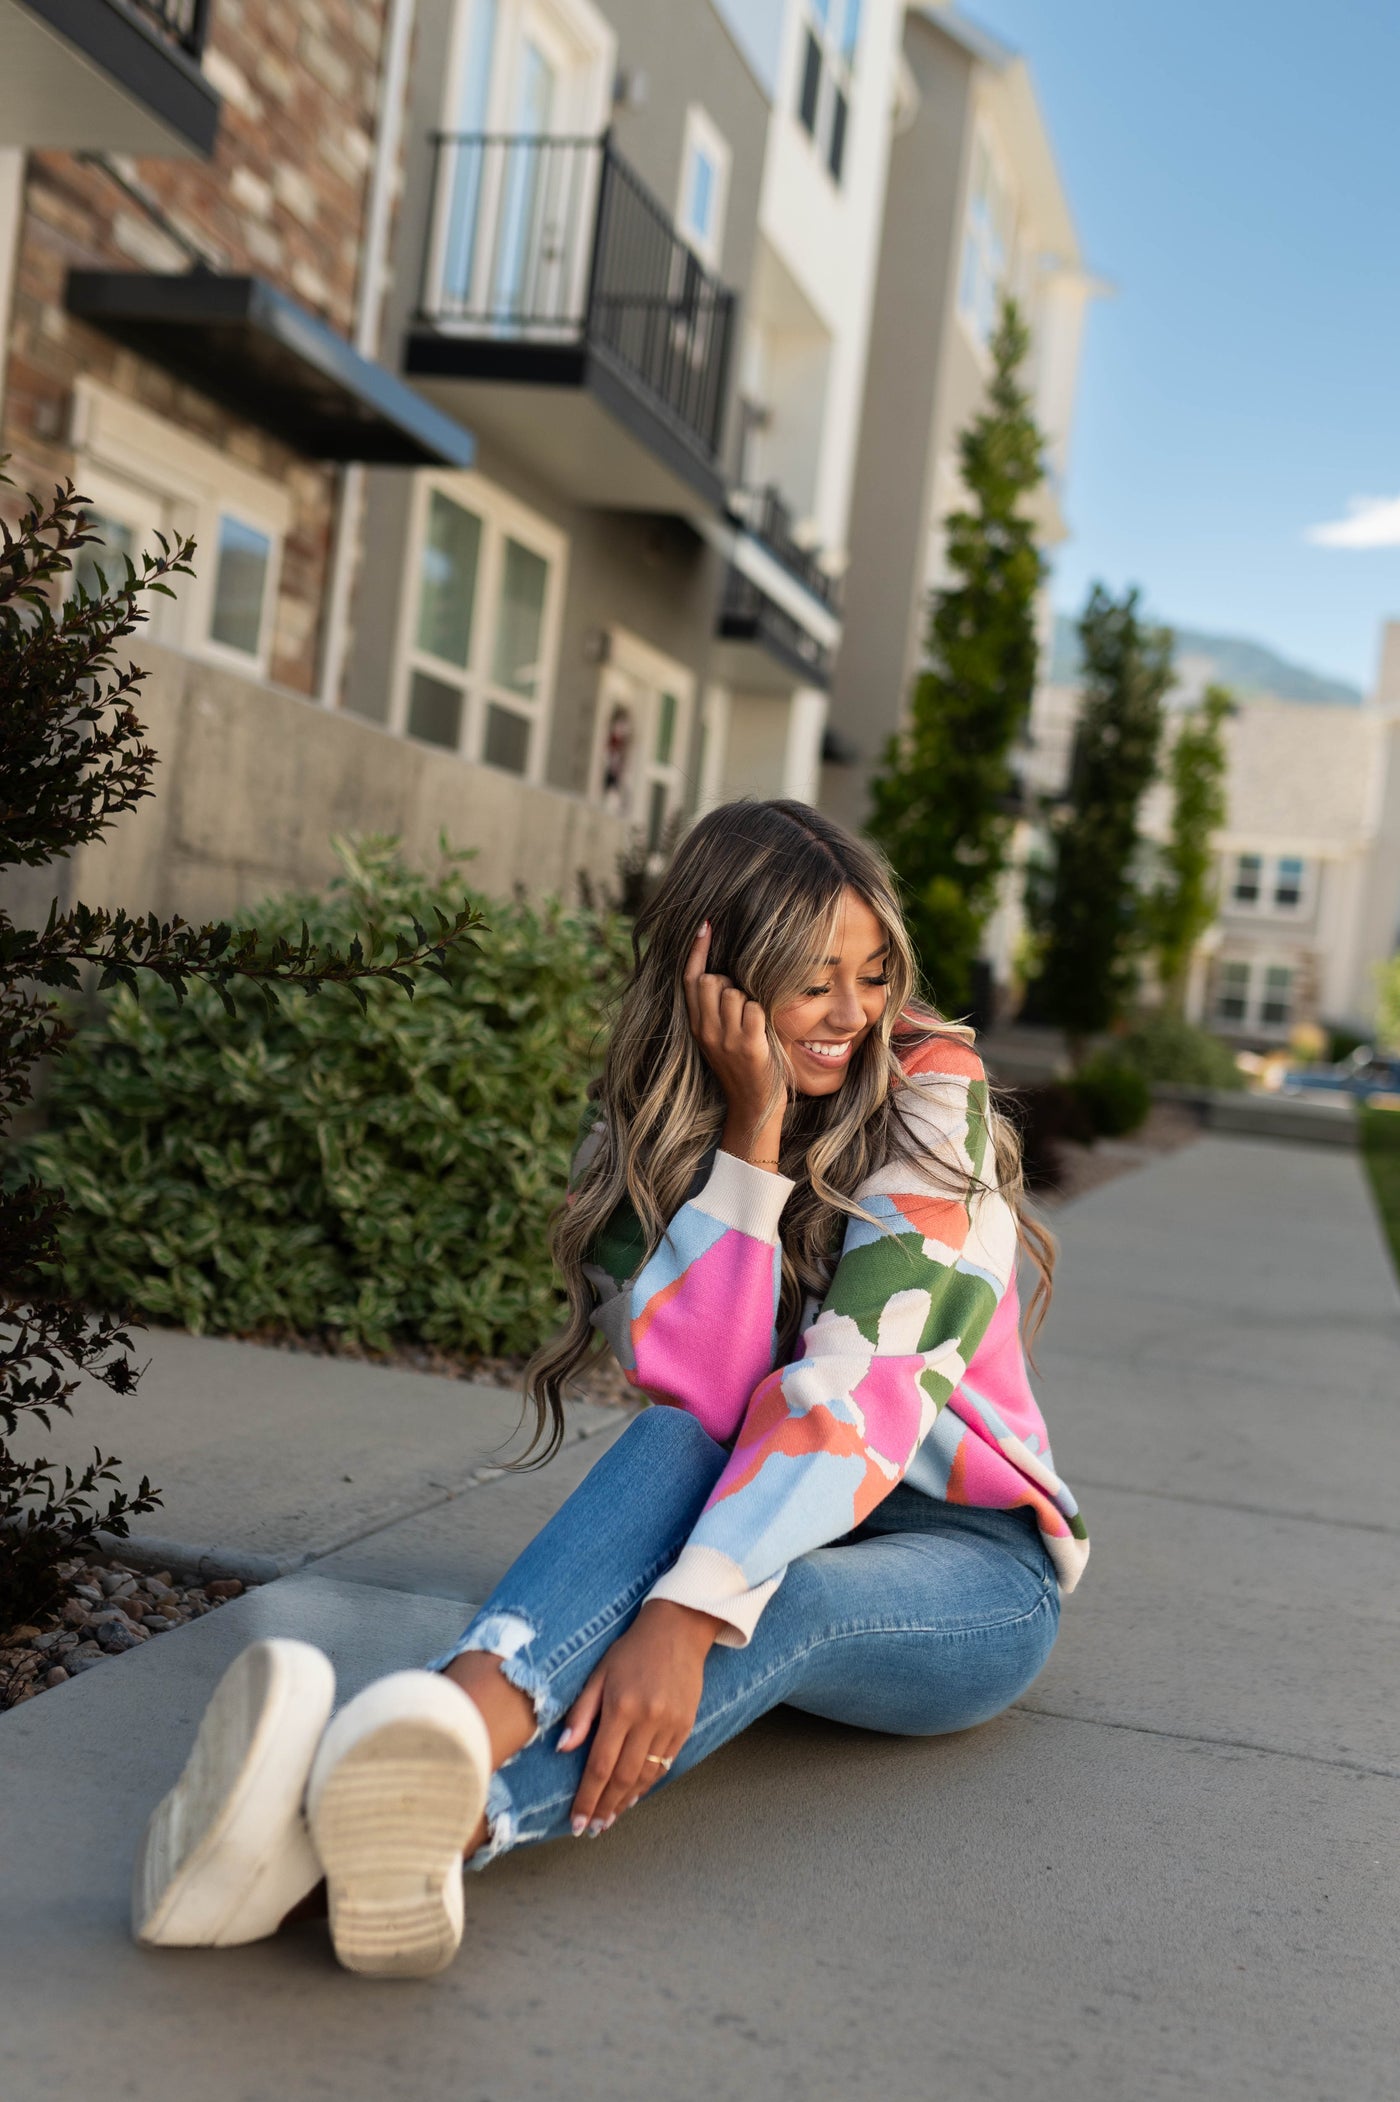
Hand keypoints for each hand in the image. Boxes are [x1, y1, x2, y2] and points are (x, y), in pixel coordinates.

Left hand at [558, 1599, 721, 1832]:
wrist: (678, 1628)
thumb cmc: (631, 1649)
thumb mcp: (599, 1673)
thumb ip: (581, 1712)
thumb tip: (563, 1749)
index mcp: (621, 1706)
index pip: (599, 1765)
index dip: (587, 1797)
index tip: (577, 1821)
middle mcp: (647, 1720)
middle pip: (622, 1777)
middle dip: (605, 1807)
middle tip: (591, 1828)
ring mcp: (670, 1724)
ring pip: (646, 1775)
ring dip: (626, 1800)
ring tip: (610, 1817)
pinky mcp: (685, 1725)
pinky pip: (664, 1764)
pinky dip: (647, 1783)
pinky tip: (634, 1793)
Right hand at [682, 921, 784, 1160]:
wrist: (752, 1108)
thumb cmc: (743, 1067)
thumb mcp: (720, 1038)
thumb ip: (716, 1010)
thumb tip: (721, 976)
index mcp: (697, 1026)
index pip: (691, 980)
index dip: (698, 951)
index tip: (705, 925)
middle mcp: (706, 1031)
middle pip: (713, 981)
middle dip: (730, 983)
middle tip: (740, 1007)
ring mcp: (725, 1039)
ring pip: (735, 993)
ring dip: (748, 1002)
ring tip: (751, 1026)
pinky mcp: (746, 1046)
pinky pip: (754, 1009)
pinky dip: (761, 1015)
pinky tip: (761, 1033)